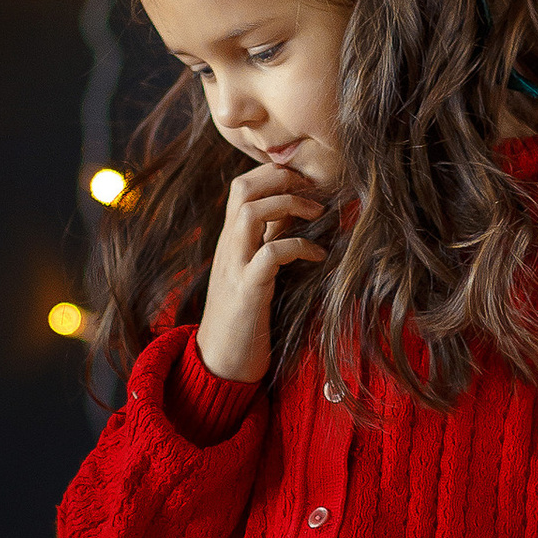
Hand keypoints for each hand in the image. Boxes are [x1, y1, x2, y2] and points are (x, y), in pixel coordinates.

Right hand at [196, 160, 326, 387]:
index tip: (307, 181)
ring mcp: (234, 268)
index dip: (275, 173)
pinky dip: (299, 246)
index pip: (242, 186)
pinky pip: (270, 254)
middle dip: (281, 178)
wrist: (219, 363)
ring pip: (250, 213)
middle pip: (242, 188)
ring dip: (289, 204)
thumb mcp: (253, 271)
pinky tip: (318, 256)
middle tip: (314, 190)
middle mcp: (228, 248)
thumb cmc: (243, 319)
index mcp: (230, 241)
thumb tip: (295, 215)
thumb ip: (266, 242)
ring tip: (317, 213)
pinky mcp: (247, 292)